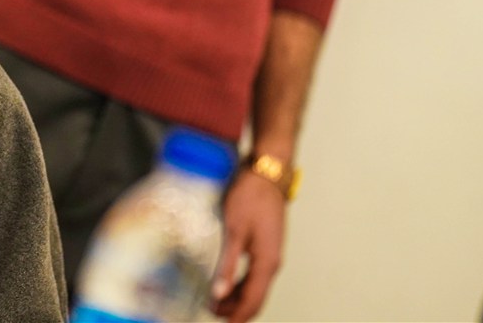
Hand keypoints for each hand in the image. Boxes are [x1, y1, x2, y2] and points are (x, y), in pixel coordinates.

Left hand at [210, 168, 286, 322]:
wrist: (266, 174)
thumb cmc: (250, 196)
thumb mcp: (234, 230)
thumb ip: (227, 263)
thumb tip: (219, 293)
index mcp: (267, 261)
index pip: (253, 300)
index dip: (237, 315)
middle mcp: (272, 262)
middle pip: (255, 297)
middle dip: (235, 309)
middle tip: (210, 312)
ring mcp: (270, 254)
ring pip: (254, 286)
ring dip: (236, 297)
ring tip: (214, 301)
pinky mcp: (264, 246)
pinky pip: (253, 273)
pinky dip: (239, 283)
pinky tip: (224, 282)